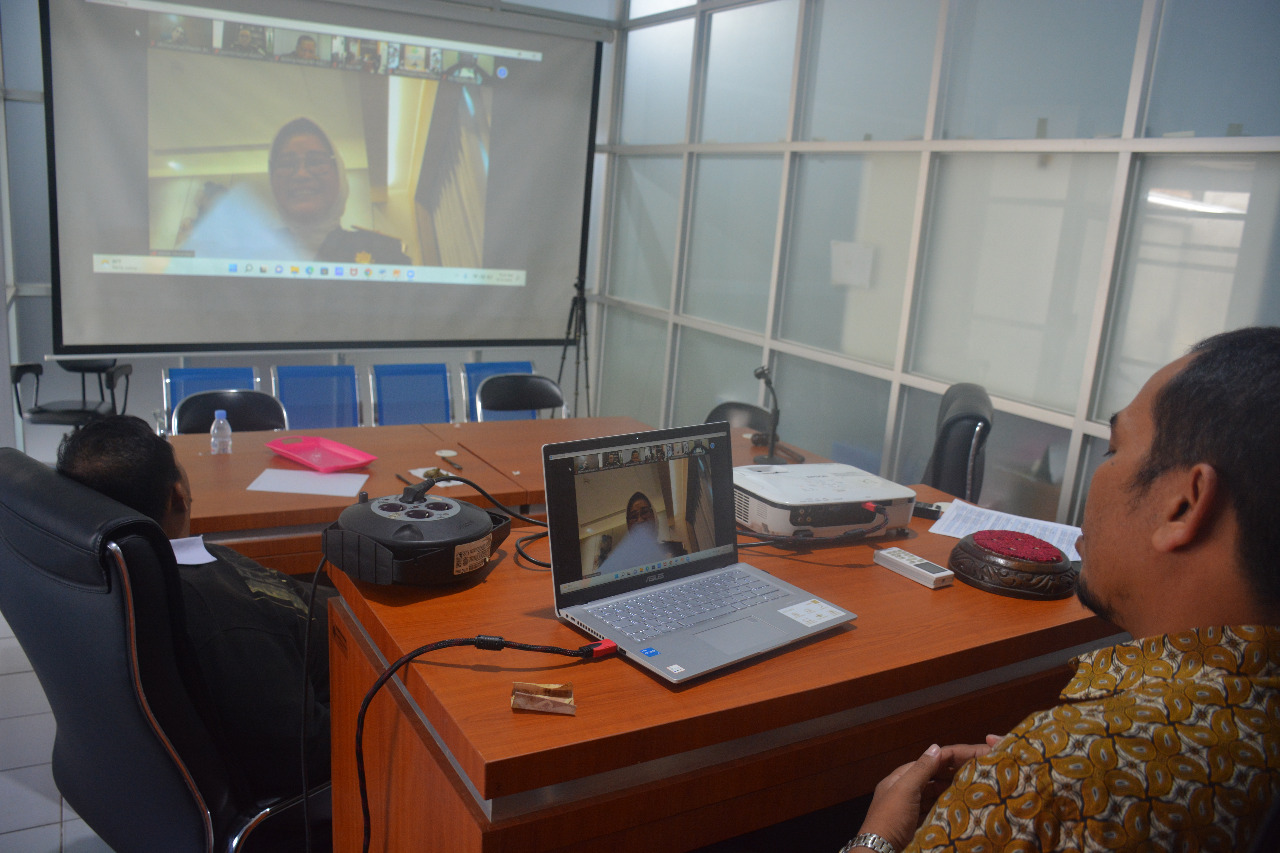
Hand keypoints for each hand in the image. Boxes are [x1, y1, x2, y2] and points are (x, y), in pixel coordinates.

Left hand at [855, 736, 1000, 849]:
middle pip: (930, 777)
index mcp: (898, 778)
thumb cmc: (891, 818)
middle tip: (976, 771)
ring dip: (950, 790)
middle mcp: (903, 791)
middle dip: (951, 773)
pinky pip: (933, 810)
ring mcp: (909, 809)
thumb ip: (921, 770)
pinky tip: (958, 806)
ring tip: (971, 787)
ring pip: (933, 794)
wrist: (880, 851)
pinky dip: (945, 806)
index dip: (948, 757)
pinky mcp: (915, 824)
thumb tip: (936, 748)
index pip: (926, 762)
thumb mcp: (905, 790)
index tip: (971, 755)